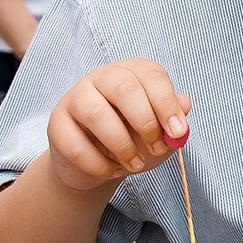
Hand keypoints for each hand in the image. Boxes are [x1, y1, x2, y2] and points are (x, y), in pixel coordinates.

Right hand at [47, 58, 189, 190]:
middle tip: (157, 149)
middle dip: (146, 123)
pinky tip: (111, 170)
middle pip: (124, 88)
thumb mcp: (160, 132)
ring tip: (135, 165)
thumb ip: (174, 118)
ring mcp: (75, 97)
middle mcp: (102, 77)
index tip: (178, 132)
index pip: (151, 75)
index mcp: (131, 72)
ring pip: (97, 114)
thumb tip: (185, 103)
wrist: (97, 165)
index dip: (167, 103)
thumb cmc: (133, 140)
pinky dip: (100, 165)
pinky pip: (77, 145)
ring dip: (122, 146)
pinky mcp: (57, 123)